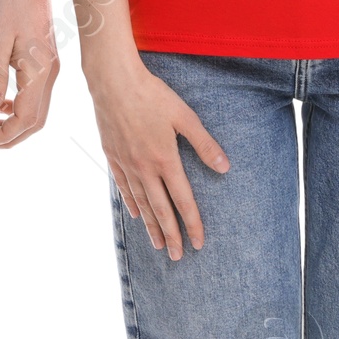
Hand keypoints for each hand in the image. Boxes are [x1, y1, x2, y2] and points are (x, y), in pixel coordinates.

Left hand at [0, 0, 57, 148]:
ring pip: (37, 109)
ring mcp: (50, 66)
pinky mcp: (45, 59)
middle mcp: (50, 72)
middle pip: (35, 120)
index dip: (5, 136)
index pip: (26, 119)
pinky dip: (19, 107)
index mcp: (39, 71)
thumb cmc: (10, 1)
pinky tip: (1, 102)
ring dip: (15, 123)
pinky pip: (36, 94)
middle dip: (11, 136)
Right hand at [89, 53, 228, 259]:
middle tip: (177, 256)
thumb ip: (204, 144)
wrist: (113, 81)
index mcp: (165, 159)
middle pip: (160, 209)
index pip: (182, 200)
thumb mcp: (184, 116)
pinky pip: (123, 187)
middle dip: (171, 235)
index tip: (198, 244)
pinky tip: (136, 214)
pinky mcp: (112, 156)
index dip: (192, 223)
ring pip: (141, 203)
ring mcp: (126, 164)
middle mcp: (144, 168)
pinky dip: (131, 204)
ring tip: (158, 245)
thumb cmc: (152, 94)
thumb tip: (225, 167)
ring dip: (151, 226)